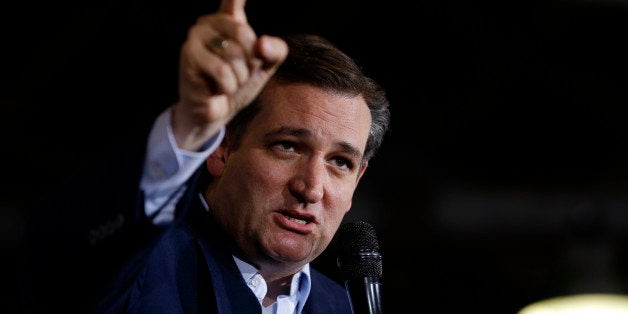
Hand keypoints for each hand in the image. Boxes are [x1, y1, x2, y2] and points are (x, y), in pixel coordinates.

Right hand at [172, 0, 287, 150]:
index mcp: (229, 20)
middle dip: (251, 62)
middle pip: (246, 35)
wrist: (216, 111)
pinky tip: (216, 90)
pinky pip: (224, 73)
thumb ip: (275, 51)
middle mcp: (208, 22)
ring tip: (227, 83)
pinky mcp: (188, 58)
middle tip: (241, 73)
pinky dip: (228, 88)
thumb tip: (262, 42)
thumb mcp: (265, 67)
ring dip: (239, 78)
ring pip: (235, 57)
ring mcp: (195, 38)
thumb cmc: (239, 84)